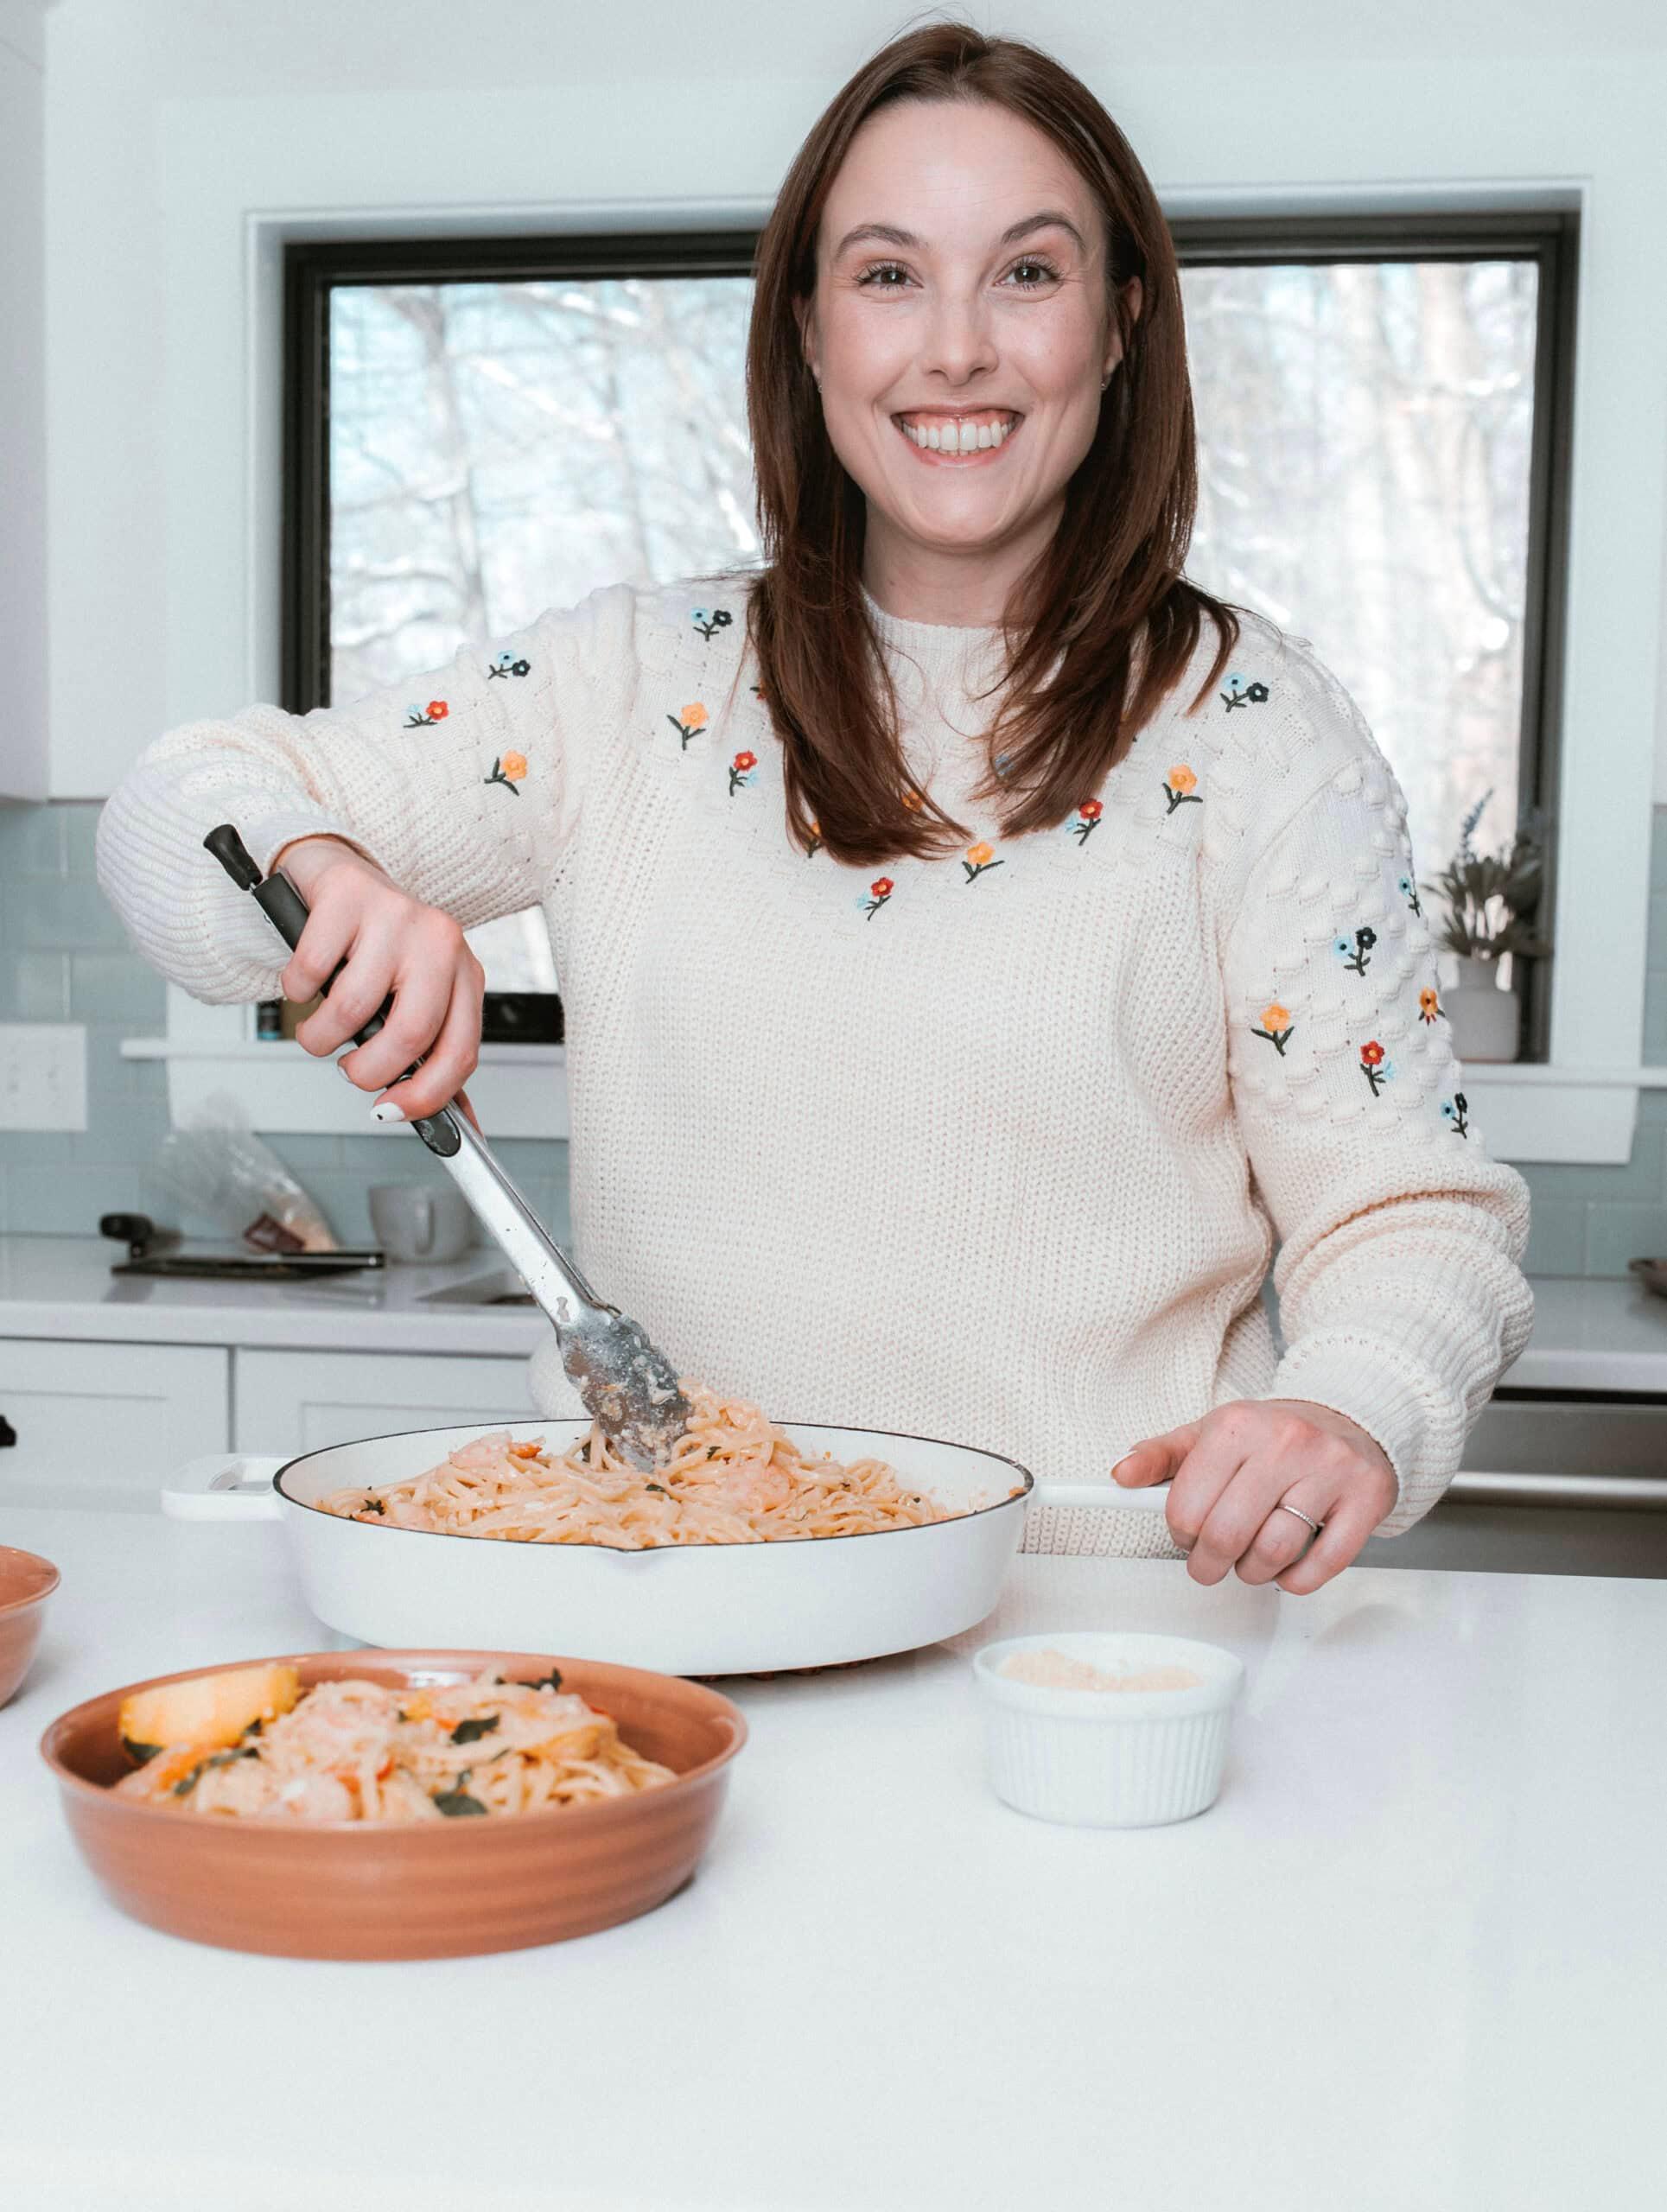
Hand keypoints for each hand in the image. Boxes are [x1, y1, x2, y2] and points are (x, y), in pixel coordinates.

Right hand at [272, 835, 484, 1122]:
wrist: (341, 875)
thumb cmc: (380, 947)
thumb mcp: (418, 998)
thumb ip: (433, 1058)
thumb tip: (457, 1129)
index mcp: (465, 975)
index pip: (460, 1053)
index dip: (424, 1096)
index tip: (389, 1111)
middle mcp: (438, 942)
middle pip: (408, 1036)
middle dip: (366, 1073)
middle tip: (350, 1069)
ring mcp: (394, 916)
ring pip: (351, 1009)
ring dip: (320, 1038)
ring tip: (320, 1030)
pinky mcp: (346, 898)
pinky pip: (310, 971)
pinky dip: (296, 992)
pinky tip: (305, 983)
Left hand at [1110, 1400, 1396, 1593]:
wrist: (1351, 1419)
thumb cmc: (1273, 1434)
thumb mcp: (1212, 1433)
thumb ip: (1162, 1456)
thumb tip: (1121, 1475)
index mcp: (1237, 1426)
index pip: (1187, 1505)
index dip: (1179, 1534)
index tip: (1184, 1537)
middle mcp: (1285, 1443)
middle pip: (1228, 1534)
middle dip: (1209, 1564)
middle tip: (1209, 1565)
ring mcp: (1329, 1471)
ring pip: (1274, 1553)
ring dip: (1252, 1573)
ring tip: (1249, 1563)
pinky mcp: (1366, 1499)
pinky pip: (1323, 1564)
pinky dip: (1297, 1580)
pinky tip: (1287, 1569)